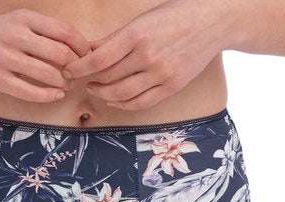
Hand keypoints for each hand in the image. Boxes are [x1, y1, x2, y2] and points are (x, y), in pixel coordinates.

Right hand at [0, 9, 91, 102]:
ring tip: (66, 86)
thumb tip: (78, 48)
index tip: (87, 58)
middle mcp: (14, 34)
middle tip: (76, 76)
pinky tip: (55, 95)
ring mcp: (4, 57)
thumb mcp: (17, 24)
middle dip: (74, 68)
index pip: (64, 31)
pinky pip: (30, 92)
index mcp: (24, 18)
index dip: (81, 47)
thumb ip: (43, 33)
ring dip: (63, 84)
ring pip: (47, 74)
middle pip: (60, 54)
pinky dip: (48, 96)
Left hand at [62, 0, 231, 109]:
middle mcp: (148, 56)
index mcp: (138, 34)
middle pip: (108, 77)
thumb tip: (90, 50)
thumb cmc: (176, 14)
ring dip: (104, 95)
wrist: (214, 21)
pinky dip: (123, 105)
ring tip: (96, 89)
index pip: (100, 58)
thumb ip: (116, 37)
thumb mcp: (143, 19)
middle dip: (90, 80)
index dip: (81, 67)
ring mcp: (161, 74)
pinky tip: (114, 100)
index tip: (70, 70)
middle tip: (82, 79)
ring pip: (122, 94)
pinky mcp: (171, 86)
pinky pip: (140, 103)